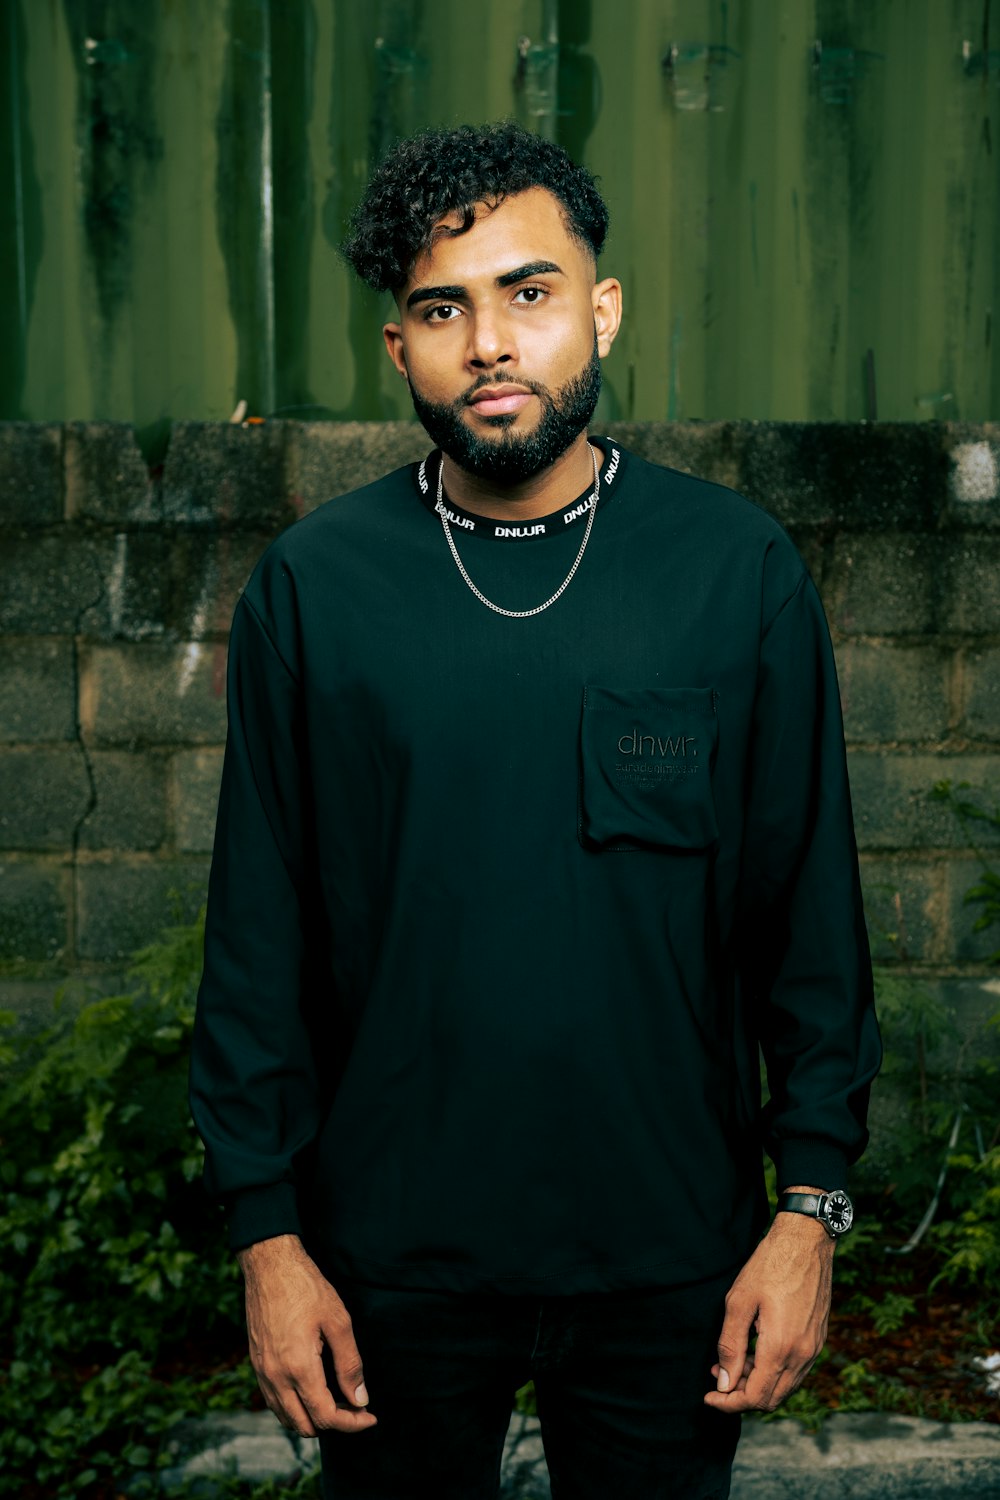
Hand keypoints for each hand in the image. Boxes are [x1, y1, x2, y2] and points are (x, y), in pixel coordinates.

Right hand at [238, 1233, 377, 1436]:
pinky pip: (274, 1402)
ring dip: (312, 1417)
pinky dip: (295, 1407)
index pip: (325, 1416)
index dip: (352, 1423)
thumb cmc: (306, 1287)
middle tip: (356, 1405)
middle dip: (333, 1423)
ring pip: (286, 1418)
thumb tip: (360, 1398)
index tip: (370, 1416)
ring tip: (337, 1399)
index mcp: (298, 1367)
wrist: (269, 1265)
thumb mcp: (338, 1320)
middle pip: (304, 1425)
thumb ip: (349, 1364)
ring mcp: (262, 1373)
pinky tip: (313, 1389)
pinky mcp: (256, 1364)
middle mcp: (276, 1377)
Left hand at [703, 1206, 833, 1413]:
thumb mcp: (739, 1301)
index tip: (709, 1396)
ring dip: (758, 1383)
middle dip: (741, 1395)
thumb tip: (724, 1383)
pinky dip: (774, 1372)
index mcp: (781, 1348)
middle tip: (717, 1376)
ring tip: (733, 1362)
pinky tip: (756, 1351)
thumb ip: (731, 1346)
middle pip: (771, 1399)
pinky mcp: (818, 1339)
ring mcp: (814, 1348)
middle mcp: (803, 1355)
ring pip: (785, 1387)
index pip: (755, 1397)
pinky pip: (795, 1371)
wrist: (806, 1241)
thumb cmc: (769, 1265)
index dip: (729, 1403)